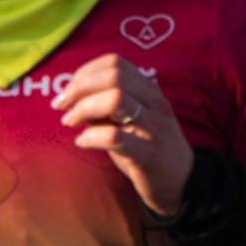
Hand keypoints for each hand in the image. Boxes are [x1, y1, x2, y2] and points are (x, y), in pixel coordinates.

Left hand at [53, 53, 193, 216]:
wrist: (182, 182)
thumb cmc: (147, 147)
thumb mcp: (130, 119)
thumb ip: (106, 105)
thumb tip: (71, 97)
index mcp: (150, 90)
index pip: (115, 63)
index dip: (85, 73)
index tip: (69, 91)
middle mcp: (155, 103)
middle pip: (113, 76)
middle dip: (79, 88)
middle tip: (63, 107)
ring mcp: (155, 128)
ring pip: (115, 99)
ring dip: (84, 109)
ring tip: (71, 122)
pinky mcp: (149, 154)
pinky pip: (114, 137)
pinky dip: (90, 137)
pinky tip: (83, 142)